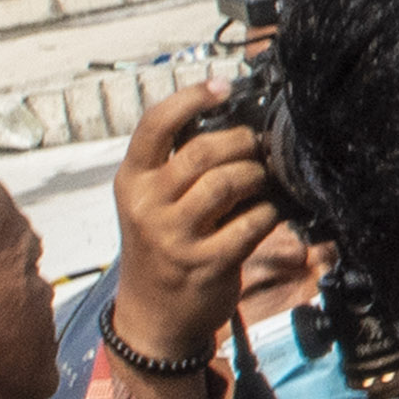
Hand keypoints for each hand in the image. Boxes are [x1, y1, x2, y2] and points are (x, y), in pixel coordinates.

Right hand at [109, 84, 280, 387]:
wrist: (152, 313)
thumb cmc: (161, 245)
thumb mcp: (151, 201)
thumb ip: (175, 165)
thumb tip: (227, 119)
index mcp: (131, 180)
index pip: (155, 125)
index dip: (191, 97)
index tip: (222, 85)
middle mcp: (147, 204)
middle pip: (202, 151)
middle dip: (240, 142)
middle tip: (255, 147)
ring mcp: (174, 236)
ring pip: (227, 183)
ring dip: (255, 175)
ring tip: (260, 180)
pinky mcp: (205, 263)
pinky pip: (251, 223)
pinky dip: (267, 213)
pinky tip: (266, 214)